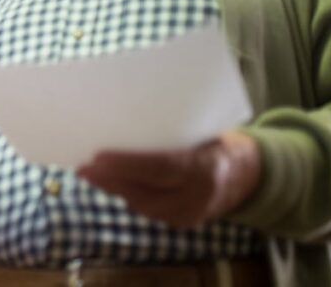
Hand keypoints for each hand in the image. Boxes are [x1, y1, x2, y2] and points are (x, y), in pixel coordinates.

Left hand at [76, 130, 261, 227]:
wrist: (248, 174)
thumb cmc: (217, 142)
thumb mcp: (203, 131)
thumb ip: (171, 128)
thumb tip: (127, 108)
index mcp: (205, 168)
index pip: (161, 168)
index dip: (127, 164)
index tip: (98, 157)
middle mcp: (199, 196)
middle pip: (146, 192)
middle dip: (110, 180)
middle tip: (83, 167)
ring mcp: (191, 214)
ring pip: (143, 205)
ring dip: (114, 188)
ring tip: (89, 173)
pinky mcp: (183, 221)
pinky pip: (150, 210)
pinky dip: (128, 195)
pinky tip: (109, 183)